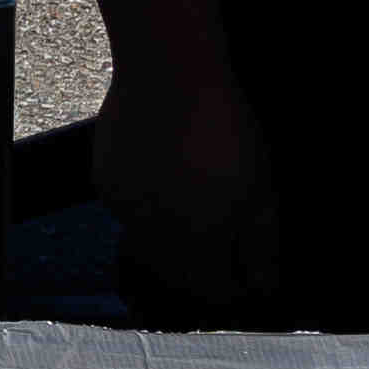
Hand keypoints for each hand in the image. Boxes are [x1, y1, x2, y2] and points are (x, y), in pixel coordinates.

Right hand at [93, 80, 288, 306]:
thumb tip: (263, 283)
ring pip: (148, 245)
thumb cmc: (224, 132)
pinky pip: (129, 213)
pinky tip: (168, 181)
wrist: (168, 78)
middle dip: (201, 270)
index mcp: (195, 242)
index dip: (234, 289)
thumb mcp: (261, 190)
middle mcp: (151, 236)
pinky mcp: (104, 182)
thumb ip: (261, 243)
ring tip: (197, 210)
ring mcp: (122, 209)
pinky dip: (150, 211)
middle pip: (176, 275)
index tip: (252, 277)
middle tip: (228, 247)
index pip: (212, 290)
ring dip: (174, 242)